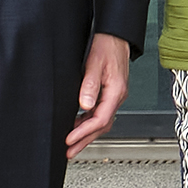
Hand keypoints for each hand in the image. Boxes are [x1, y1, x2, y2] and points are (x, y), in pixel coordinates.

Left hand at [65, 34, 131, 157]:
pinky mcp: (109, 93)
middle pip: (102, 126)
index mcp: (116, 92)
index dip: (83, 132)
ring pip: (101, 121)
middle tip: (70, 151)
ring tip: (72, 143)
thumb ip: (89, 85)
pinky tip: (78, 124)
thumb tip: (84, 106)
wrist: (115, 35)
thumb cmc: (106, 46)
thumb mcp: (94, 64)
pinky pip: (100, 113)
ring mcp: (114, 95)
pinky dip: (88, 122)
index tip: (70, 140)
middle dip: (85, 140)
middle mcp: (117, 96)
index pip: (100, 120)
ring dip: (87, 133)